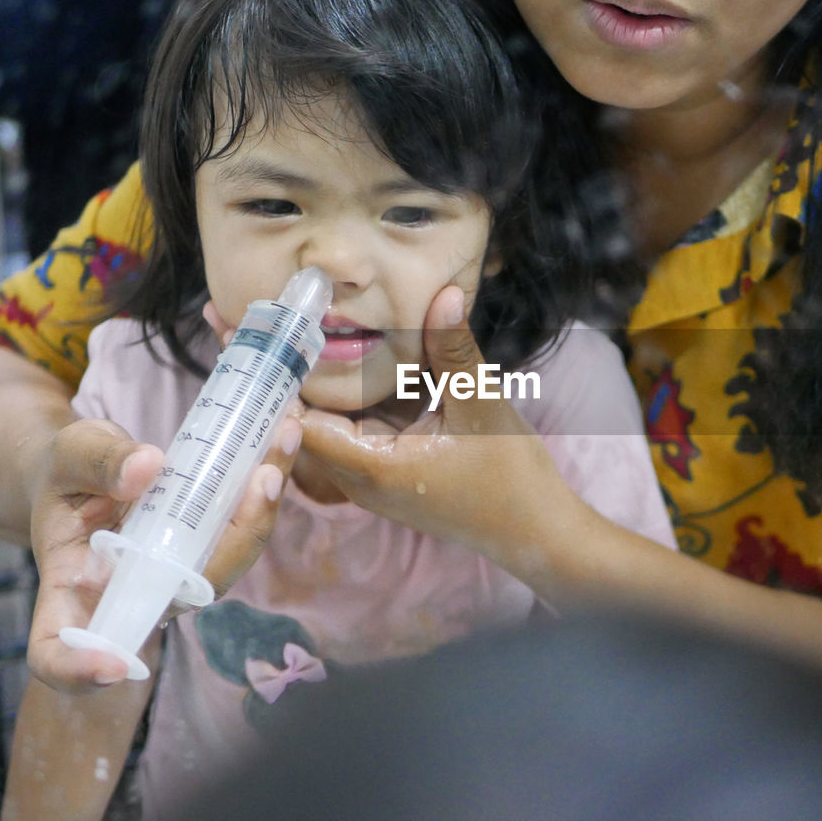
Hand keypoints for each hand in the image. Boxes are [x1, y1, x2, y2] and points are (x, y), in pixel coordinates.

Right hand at [26, 407, 300, 693]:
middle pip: (183, 596)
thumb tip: (148, 466)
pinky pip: (238, 533)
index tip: (114, 667)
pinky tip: (282, 442)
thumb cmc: (64, 474)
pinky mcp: (203, 553)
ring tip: (284, 441)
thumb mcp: (68, 456)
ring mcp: (173, 578)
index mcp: (70, 588)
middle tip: (263, 476)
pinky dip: (263, 491)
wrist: (87, 468)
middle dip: (237, 541)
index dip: (81, 670)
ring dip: (263, 508)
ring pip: (225, 563)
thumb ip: (99, 462)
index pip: (59, 651)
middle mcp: (129, 596)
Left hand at [298, 286, 567, 555]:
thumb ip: (454, 348)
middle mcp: (361, 479)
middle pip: (311, 421)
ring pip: (338, 422)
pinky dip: (367, 397)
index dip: (290, 380)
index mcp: (371, 467)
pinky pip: (364, 428)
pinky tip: (376, 361)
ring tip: (329, 328)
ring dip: (339, 383)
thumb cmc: (510, 476)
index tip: (287, 332)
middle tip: (299, 317)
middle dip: (308, 373)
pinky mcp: (390, 472)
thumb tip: (443, 292)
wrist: (534, 529)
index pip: (301, 424)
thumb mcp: (481, 403)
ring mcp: (374, 478)